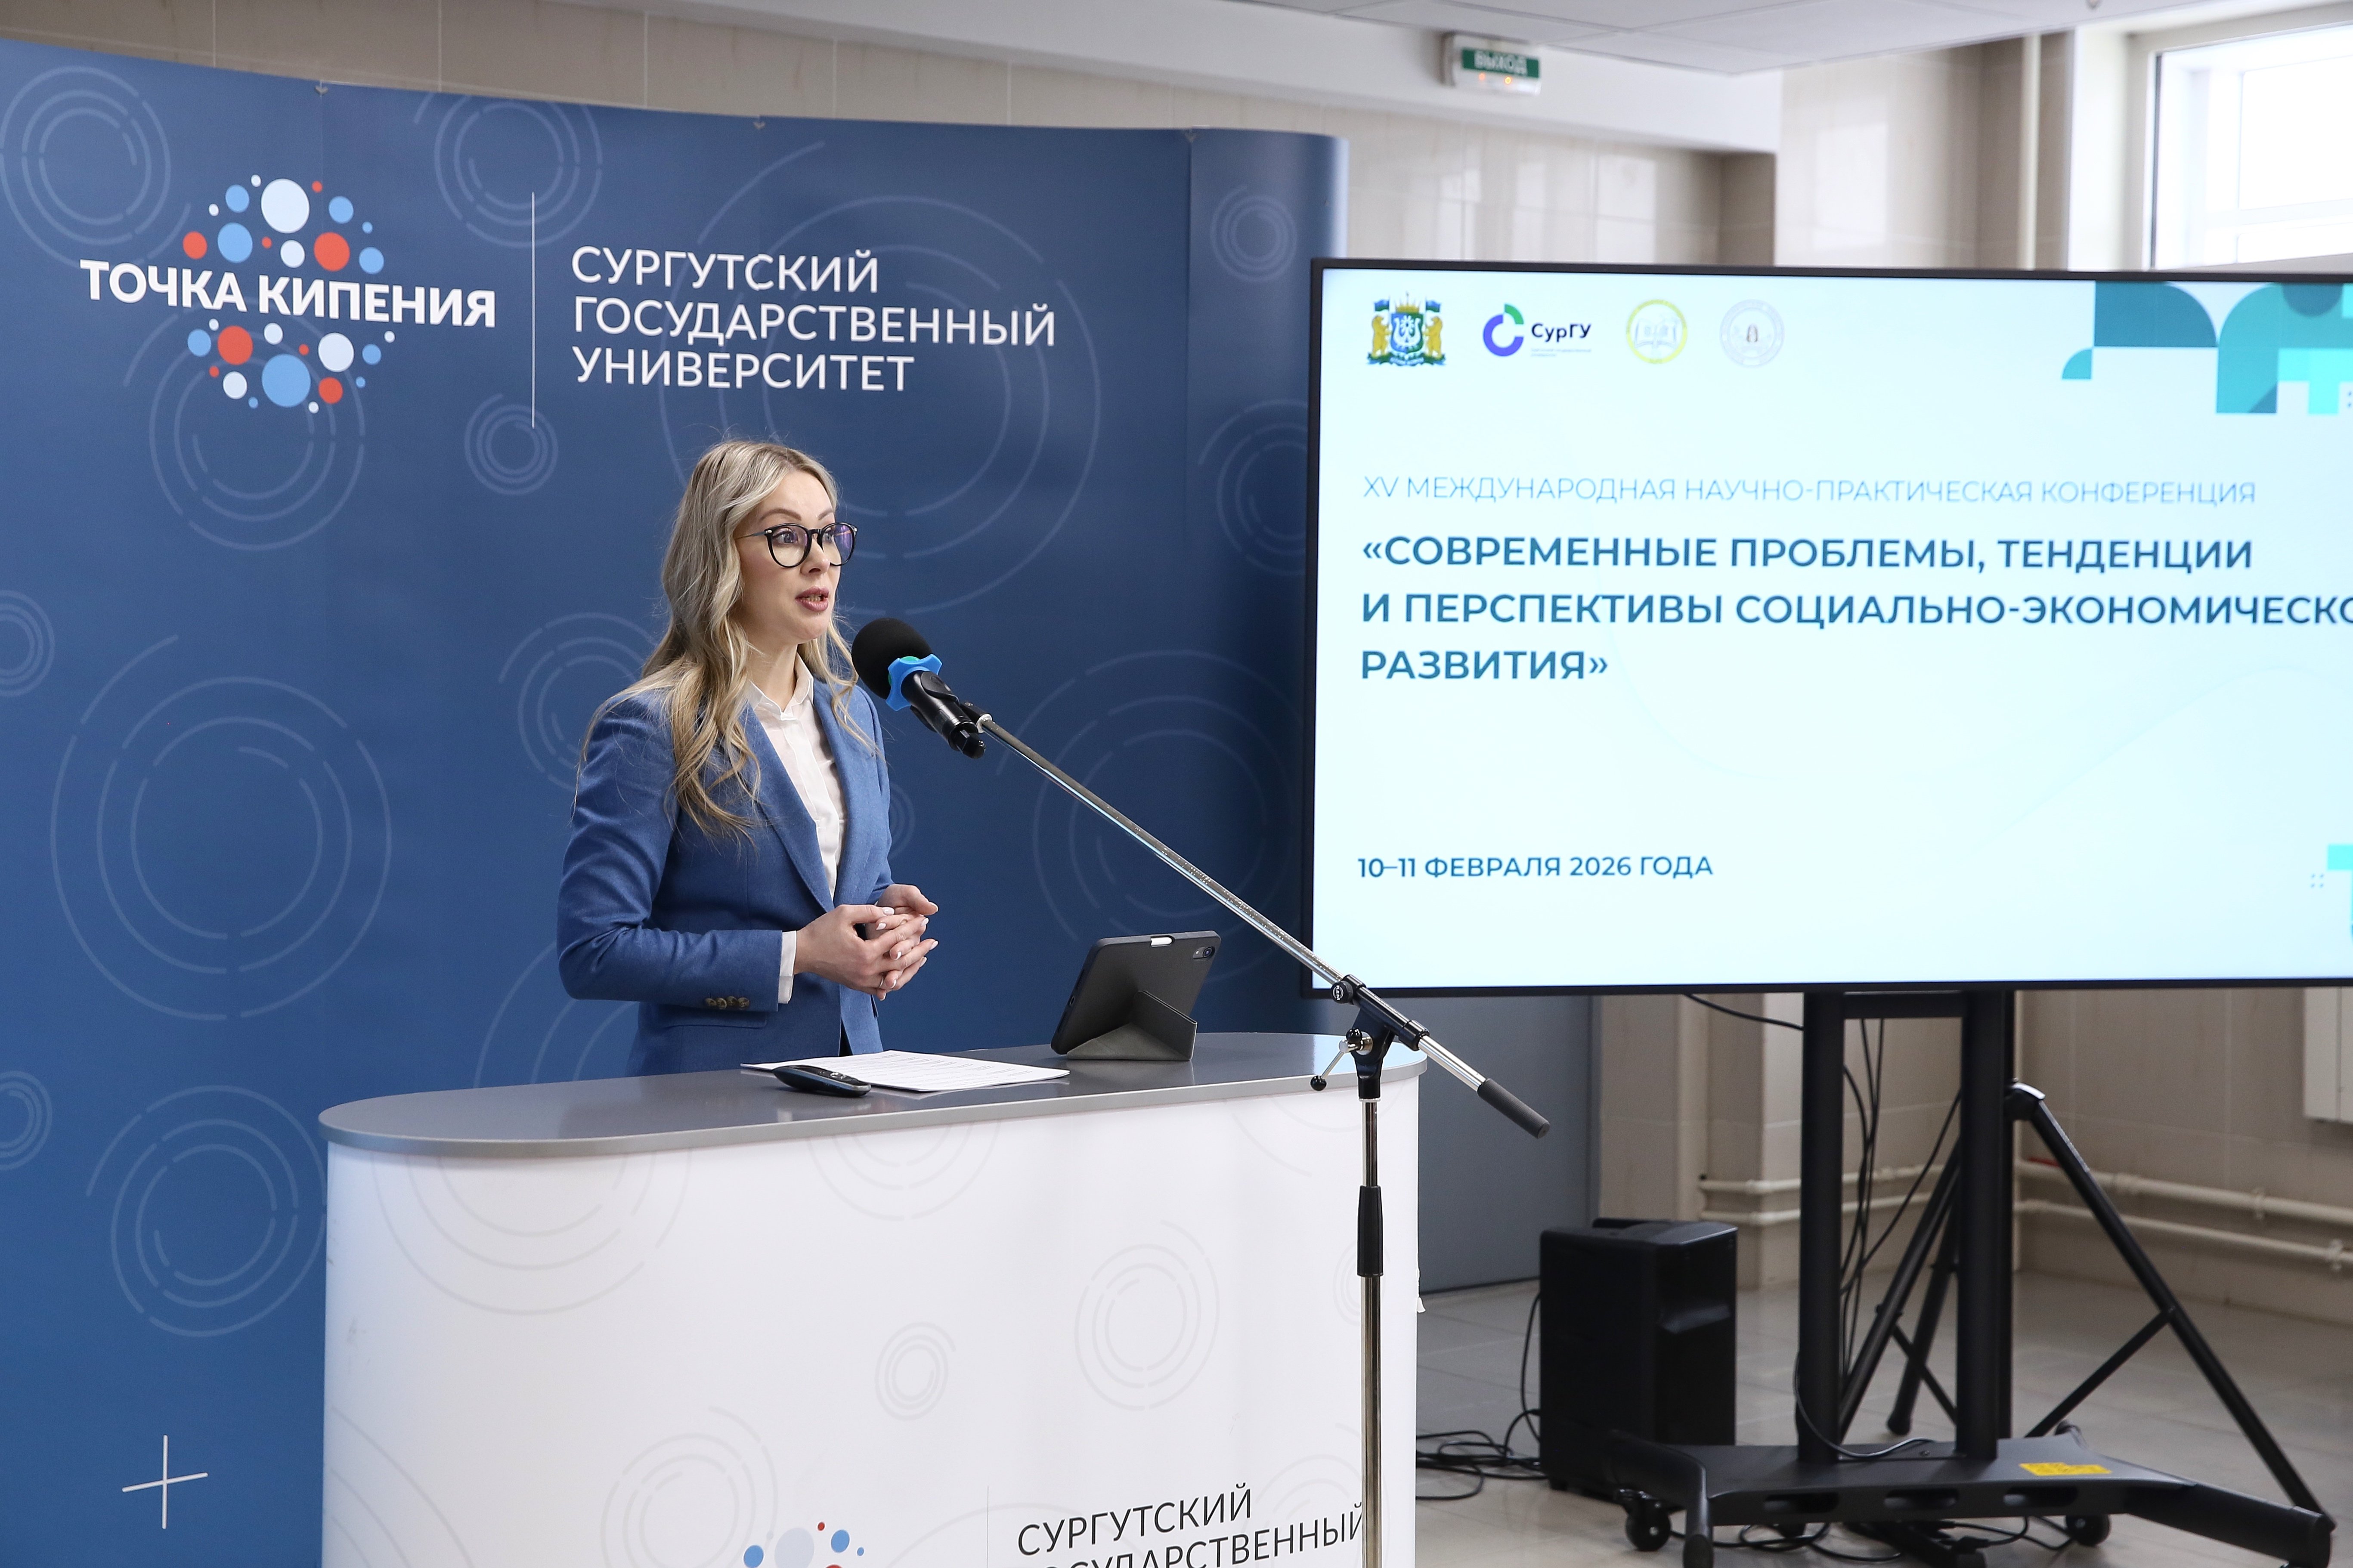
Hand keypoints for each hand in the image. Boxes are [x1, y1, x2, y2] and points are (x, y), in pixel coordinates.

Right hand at [793, 903, 938, 997]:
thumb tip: (892, 913)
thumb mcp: (844, 913)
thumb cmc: (822, 930)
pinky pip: (882, 987)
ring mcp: (863, 981)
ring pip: (895, 978)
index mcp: (866, 951)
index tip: (923, 920)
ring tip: (924, 957)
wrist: (803, 953)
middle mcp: (867, 970)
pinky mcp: (858, 986)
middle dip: (919, 949)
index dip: (911, 928)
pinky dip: (896, 980)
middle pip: (901, 961)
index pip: (896, 938)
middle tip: (933, 941)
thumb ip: (870, 911)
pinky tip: (904, 973)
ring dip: (912, 968)